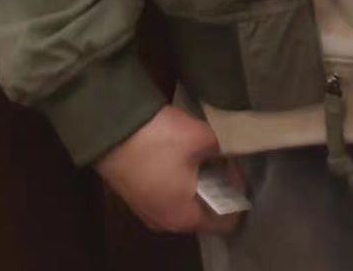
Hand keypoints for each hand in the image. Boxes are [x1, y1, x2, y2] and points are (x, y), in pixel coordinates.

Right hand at [95, 105, 244, 236]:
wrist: (112, 130)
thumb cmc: (160, 140)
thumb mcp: (202, 138)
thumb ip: (225, 149)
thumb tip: (234, 152)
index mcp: (184, 217)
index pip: (225, 222)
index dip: (238, 195)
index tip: (240, 170)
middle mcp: (165, 222)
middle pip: (204, 212)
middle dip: (218, 186)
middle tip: (225, 158)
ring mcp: (148, 211)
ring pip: (185, 202)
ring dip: (199, 182)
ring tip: (206, 153)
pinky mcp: (137, 196)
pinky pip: (168, 195)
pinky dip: (180, 180)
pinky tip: (182, 155)